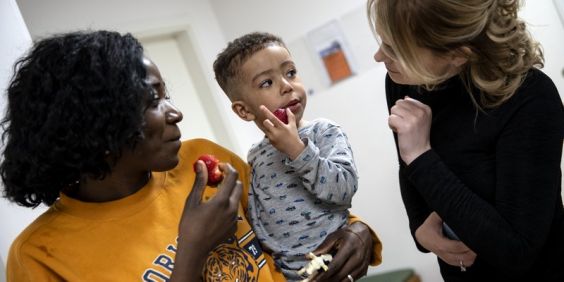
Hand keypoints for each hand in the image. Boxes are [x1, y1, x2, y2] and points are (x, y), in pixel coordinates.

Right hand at [172, 161, 242, 279]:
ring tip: (214, 195)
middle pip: (238, 185)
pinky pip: (235, 210)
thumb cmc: (190, 224)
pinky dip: (228, 204)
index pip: (232, 176)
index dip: (227, 167)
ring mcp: (235, 218)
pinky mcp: (234, 226)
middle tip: (217, 179)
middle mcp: (232, 208)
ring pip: (237, 198)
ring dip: (229, 192)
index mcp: (222, 200)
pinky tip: (216, 210)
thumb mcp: (192, 201)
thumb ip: (200, 181)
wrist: (195, 249)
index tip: (218, 167)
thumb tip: (201, 164)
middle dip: (230, 179)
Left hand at [259, 105, 304, 159]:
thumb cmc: (294, 136)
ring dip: (268, 127)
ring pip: (265, 129)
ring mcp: (272, 138)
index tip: (261, 107)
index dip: (266, 111)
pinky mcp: (270, 142)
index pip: (272, 117)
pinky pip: (267, 135)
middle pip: (265, 123)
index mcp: (281, 127)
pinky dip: (269, 133)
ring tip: (274, 129)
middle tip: (271, 122)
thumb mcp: (293, 125)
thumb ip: (290, 116)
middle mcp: (276, 132)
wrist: (293, 149)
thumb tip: (287, 109)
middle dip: (267, 121)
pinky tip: (276, 136)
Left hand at [309, 222, 372, 281]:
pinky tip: (332, 280)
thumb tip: (308, 257)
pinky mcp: (363, 271)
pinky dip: (341, 281)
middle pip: (340, 275)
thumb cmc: (347, 235)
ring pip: (346, 280)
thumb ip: (322, 248)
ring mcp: (362, 265)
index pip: (335, 265)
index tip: (313, 279)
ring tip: (322, 281)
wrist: (366, 234)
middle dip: (326, 280)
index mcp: (349, 247)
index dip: (323, 274)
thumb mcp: (334, 236)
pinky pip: (351, 280)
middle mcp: (357, 258)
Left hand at [388, 97, 431, 164]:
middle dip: (398, 114)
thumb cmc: (417, 137)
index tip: (410, 121)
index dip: (404, 111)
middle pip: (398, 104)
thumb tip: (406, 97)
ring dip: (394, 120)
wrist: (419, 153)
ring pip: (393, 110)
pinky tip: (399, 132)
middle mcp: (421, 112)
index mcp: (426, 109)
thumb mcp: (421, 119)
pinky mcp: (405, 126)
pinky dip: (391, 126)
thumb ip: (414, 107)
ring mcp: (413, 118)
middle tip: (404, 125)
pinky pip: (390, 118)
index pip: (406, 100)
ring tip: (402, 128)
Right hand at [415, 212, 476, 268]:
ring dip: (472, 256)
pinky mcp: (449, 261)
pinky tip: (473, 252)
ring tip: (478, 246)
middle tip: (481, 242)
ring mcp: (445, 258)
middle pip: (460, 256)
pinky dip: (469, 259)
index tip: (474, 239)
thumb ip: (444, 212)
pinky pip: (462, 264)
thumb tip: (457, 205)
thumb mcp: (435, 216)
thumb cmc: (431, 224)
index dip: (465, 245)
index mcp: (436, 241)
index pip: (453, 247)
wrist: (423, 237)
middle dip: (472, 251)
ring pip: (462, 262)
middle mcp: (440, 252)